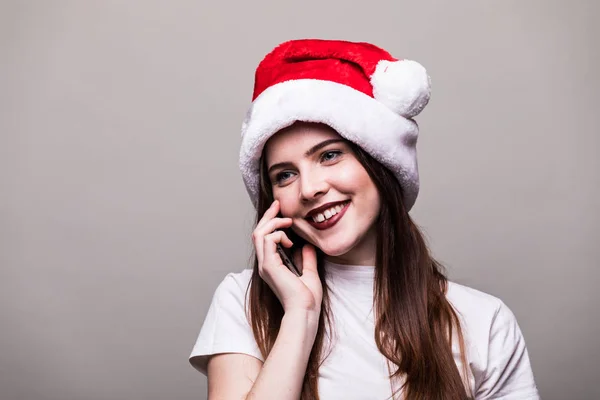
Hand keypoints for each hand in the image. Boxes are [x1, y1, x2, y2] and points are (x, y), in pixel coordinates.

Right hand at [252, 200, 322, 316]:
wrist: (305, 311)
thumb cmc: (307, 298)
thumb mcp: (309, 272)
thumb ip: (306, 258)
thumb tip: (307, 245)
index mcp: (271, 265)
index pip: (264, 238)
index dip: (270, 222)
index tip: (281, 212)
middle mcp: (264, 264)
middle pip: (258, 232)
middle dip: (268, 216)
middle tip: (278, 205)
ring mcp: (265, 265)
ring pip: (260, 233)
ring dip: (273, 223)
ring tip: (288, 222)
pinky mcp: (269, 266)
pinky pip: (268, 240)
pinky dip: (278, 234)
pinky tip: (291, 240)